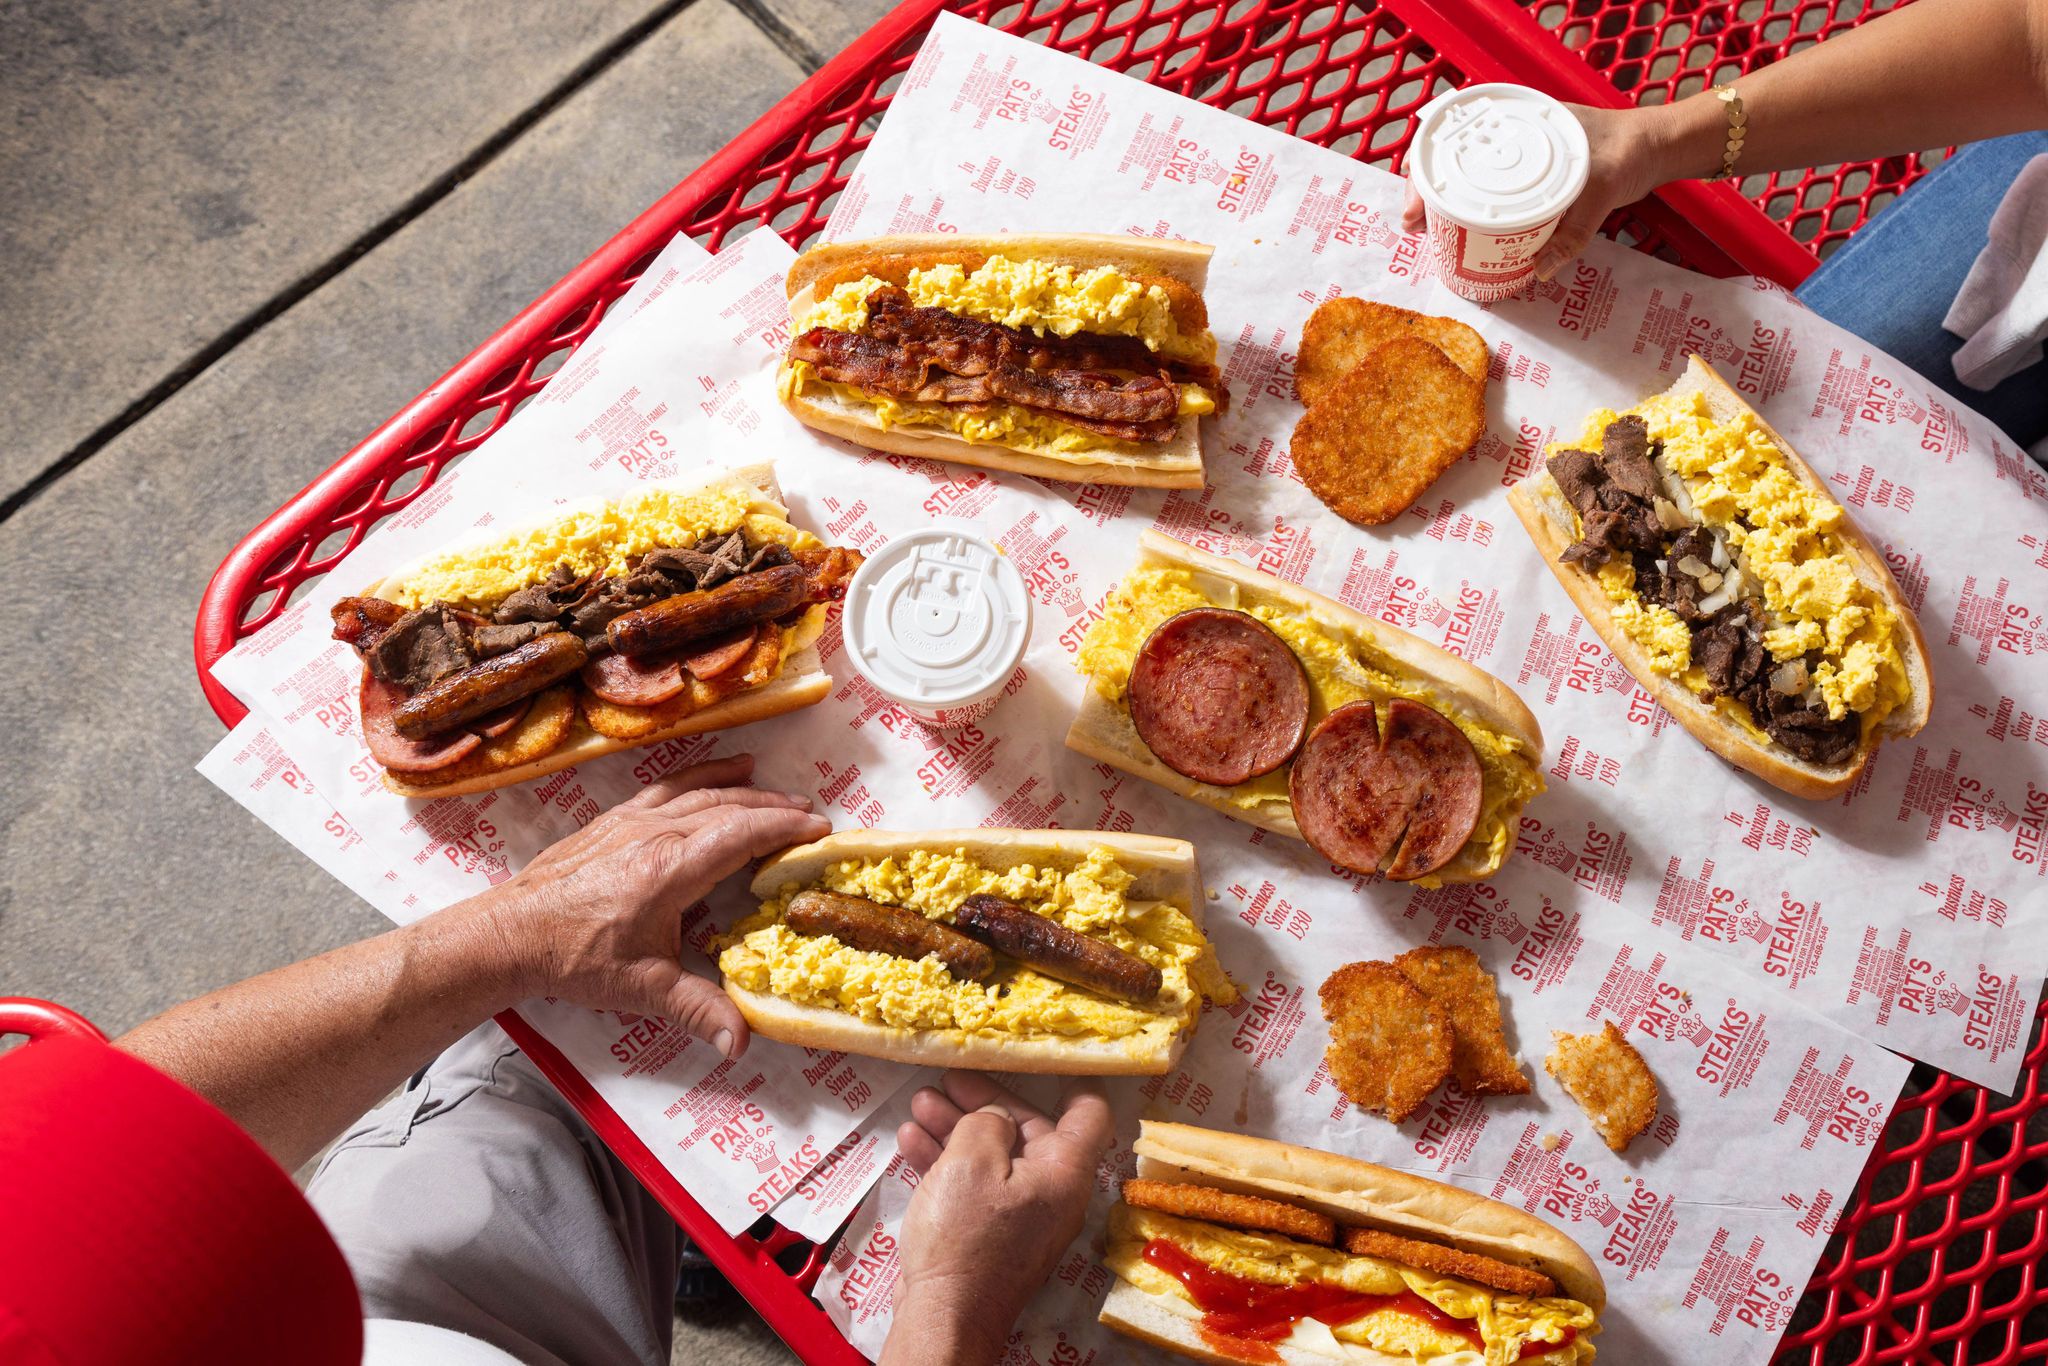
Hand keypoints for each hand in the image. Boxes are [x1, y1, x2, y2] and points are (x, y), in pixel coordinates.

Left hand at [466, 753, 828, 1057]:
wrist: (510, 933)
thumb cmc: (574, 958)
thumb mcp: (641, 988)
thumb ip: (696, 1009)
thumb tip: (741, 1042)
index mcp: (668, 871)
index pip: (740, 835)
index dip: (784, 829)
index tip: (819, 830)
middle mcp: (653, 835)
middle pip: (727, 808)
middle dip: (774, 810)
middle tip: (811, 817)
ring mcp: (632, 821)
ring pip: (700, 793)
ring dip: (745, 791)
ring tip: (780, 794)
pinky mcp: (614, 819)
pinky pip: (669, 787)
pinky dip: (703, 774)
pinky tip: (725, 769)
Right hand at [882, 1072, 1114, 1365]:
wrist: (943, 1315)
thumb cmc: (966, 1239)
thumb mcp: (973, 1161)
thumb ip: (987, 1121)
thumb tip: (994, 1115)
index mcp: (1065, 1172)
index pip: (1088, 1111)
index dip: (1067, 1077)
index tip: (1036, 1054)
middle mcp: (1051, 1193)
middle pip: (1029, 1130)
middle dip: (985, 1101)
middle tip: (949, 1079)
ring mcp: (1021, 1216)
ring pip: (994, 1156)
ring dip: (957, 1127)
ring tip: (921, 1103)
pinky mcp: (990, 1234)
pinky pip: (975, 1185)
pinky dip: (947, 1161)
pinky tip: (912, 1140)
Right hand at [1402, 103, 1672, 281]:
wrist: (1655, 147)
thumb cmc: (1629, 150)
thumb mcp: (1604, 190)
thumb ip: (1575, 231)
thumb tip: (1539, 271)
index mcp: (1517, 122)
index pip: (1451, 138)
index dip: (1422, 172)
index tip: (1415, 207)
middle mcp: (1508, 135)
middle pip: (1448, 160)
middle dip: (1423, 193)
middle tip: (1413, 228)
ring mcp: (1516, 156)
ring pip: (1464, 177)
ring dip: (1442, 203)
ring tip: (1427, 233)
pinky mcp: (1527, 177)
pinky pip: (1487, 191)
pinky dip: (1469, 208)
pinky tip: (1460, 230)